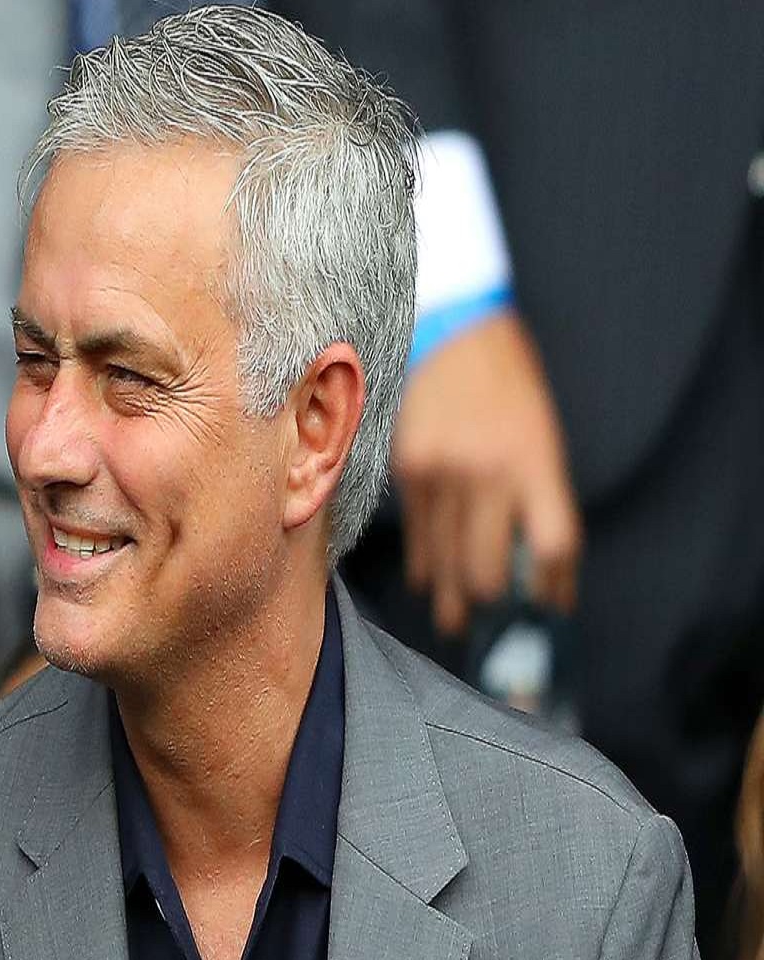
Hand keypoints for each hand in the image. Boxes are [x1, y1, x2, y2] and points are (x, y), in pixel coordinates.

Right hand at [392, 310, 582, 634]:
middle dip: (493, 607)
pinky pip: (418, 535)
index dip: (553, 587)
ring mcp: (441, 475)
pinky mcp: (406, 473)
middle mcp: (487, 473)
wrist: (451, 332)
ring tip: (457, 624)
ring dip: (454, 598)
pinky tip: (429, 582)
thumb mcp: (538, 435)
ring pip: (448, 560)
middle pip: (491, 568)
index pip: (553, 545)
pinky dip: (425, 564)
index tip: (551, 610)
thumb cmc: (506, 385)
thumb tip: (539, 563)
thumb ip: (539, 495)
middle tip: (492, 627)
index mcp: (533, 461)